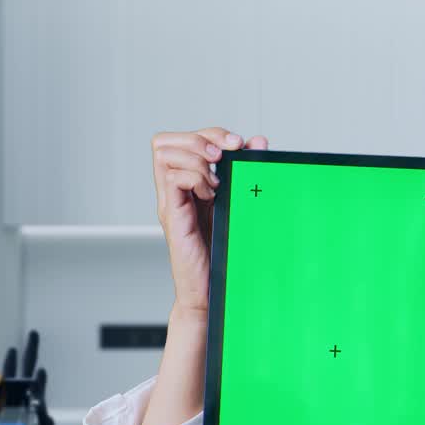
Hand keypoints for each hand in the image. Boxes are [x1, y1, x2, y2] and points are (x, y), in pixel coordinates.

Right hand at [151, 127, 267, 313]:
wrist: (215, 291)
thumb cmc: (228, 251)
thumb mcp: (242, 203)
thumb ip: (249, 172)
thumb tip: (259, 141)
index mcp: (192, 184)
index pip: (187, 139)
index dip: (212, 133)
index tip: (239, 144)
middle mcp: (176, 190)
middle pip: (167, 141)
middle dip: (201, 138)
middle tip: (223, 156)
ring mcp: (171, 202)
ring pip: (165, 153)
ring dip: (196, 157)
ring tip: (217, 180)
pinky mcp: (173, 216)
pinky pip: (173, 179)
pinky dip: (195, 177)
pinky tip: (212, 194)